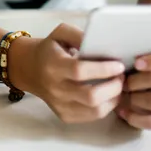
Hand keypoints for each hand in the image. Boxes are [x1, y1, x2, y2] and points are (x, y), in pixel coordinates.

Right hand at [9, 23, 125, 123]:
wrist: (29, 68)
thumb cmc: (50, 48)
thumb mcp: (60, 33)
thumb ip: (79, 35)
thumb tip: (102, 44)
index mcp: (53, 65)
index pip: (80, 71)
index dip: (103, 69)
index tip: (118, 65)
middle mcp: (55, 88)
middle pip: (90, 96)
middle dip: (113, 87)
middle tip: (122, 76)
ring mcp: (59, 104)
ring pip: (95, 111)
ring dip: (113, 99)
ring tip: (118, 86)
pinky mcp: (64, 115)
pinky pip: (92, 117)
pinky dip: (106, 107)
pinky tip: (109, 96)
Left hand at [116, 46, 150, 129]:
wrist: (131, 81)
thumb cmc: (132, 60)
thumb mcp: (134, 49)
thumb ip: (134, 47)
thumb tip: (121, 51)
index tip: (136, 63)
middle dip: (135, 81)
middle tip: (121, 82)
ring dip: (134, 98)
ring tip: (121, 96)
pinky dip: (136, 118)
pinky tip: (123, 112)